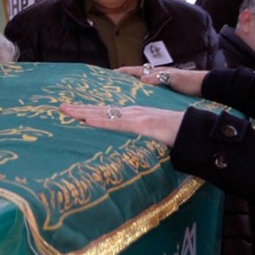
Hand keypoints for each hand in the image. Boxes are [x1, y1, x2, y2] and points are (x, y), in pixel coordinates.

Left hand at [59, 103, 184, 145]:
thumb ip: (139, 138)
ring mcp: (137, 117)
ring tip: (67, 111)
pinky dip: (103, 122)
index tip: (70, 111)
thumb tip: (127, 148)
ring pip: (105, 114)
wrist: (195, 129)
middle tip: (59, 107)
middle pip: (100, 110)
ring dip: (85, 113)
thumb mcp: (153, 135)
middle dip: (79, 109)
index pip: (105, 112)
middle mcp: (132, 112)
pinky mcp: (143, 124)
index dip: (87, 111)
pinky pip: (119, 123)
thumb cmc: (175, 133)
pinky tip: (89, 121)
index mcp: (133, 115)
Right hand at [116, 65, 208, 97]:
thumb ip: (159, 77)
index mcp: (155, 72)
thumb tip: (142, 78)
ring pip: (141, 85)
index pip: (134, 70)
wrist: (203, 86)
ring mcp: (159, 84)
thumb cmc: (189, 81)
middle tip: (110, 86)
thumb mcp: (174, 78)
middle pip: (135, 77)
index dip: (123, 72)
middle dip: (123, 80)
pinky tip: (139, 102)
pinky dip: (141, 95)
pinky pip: (148, 93)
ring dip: (131, 88)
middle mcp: (155, 77)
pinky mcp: (164, 92)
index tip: (111, 74)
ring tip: (120, 95)